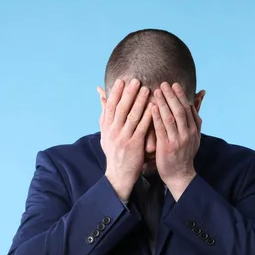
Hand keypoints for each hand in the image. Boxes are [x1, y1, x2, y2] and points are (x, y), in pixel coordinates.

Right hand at [98, 78, 152, 200]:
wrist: (118, 174)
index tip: (122, 80)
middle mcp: (113, 131)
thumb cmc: (114, 151)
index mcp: (106, 127)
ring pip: (132, 116)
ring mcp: (123, 138)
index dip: (116, 92)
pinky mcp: (134, 145)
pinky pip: (142, 128)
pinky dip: (147, 116)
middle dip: (128, 93)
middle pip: (121, 108)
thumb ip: (105, 113)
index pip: (110, 106)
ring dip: (139, 102)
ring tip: (147, 90)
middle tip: (136, 80)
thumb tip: (101, 94)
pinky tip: (154, 107)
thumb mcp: (105, 133)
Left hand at [152, 82, 201, 200]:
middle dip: (172, 95)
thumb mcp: (194, 138)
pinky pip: (161, 129)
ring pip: (171, 117)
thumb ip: (195, 121)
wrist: (180, 175)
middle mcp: (187, 134)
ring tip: (157, 91)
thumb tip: (196, 103)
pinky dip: (156, 116)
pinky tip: (152, 107)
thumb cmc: (184, 155)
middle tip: (164, 83)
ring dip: (163, 102)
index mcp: (194, 130)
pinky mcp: (167, 147)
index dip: (181, 96)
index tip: (174, 85)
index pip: (188, 109)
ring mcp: (178, 140)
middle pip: (180, 110)